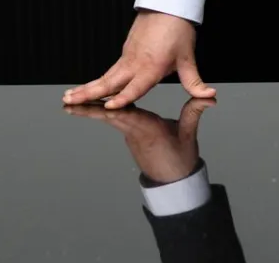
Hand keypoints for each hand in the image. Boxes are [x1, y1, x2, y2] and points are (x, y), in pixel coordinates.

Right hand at [61, 9, 215, 109]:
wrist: (168, 4)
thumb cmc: (178, 30)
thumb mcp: (188, 58)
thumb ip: (194, 81)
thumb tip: (209, 94)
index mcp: (151, 67)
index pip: (135, 86)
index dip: (123, 97)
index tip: (109, 106)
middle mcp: (135, 63)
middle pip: (109, 82)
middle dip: (89, 94)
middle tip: (69, 101)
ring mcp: (127, 57)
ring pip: (105, 76)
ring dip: (87, 87)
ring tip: (68, 96)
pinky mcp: (125, 52)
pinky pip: (109, 70)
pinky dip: (97, 80)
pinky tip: (88, 88)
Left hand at [64, 95, 214, 183]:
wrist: (173, 181)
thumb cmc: (181, 158)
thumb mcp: (189, 135)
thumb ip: (194, 112)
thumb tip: (210, 97)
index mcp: (148, 130)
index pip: (129, 116)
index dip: (114, 108)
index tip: (99, 102)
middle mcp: (135, 132)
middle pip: (109, 118)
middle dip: (88, 110)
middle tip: (68, 103)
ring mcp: (130, 135)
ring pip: (107, 120)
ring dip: (88, 111)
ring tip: (70, 103)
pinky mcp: (130, 136)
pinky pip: (113, 122)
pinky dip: (99, 113)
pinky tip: (90, 106)